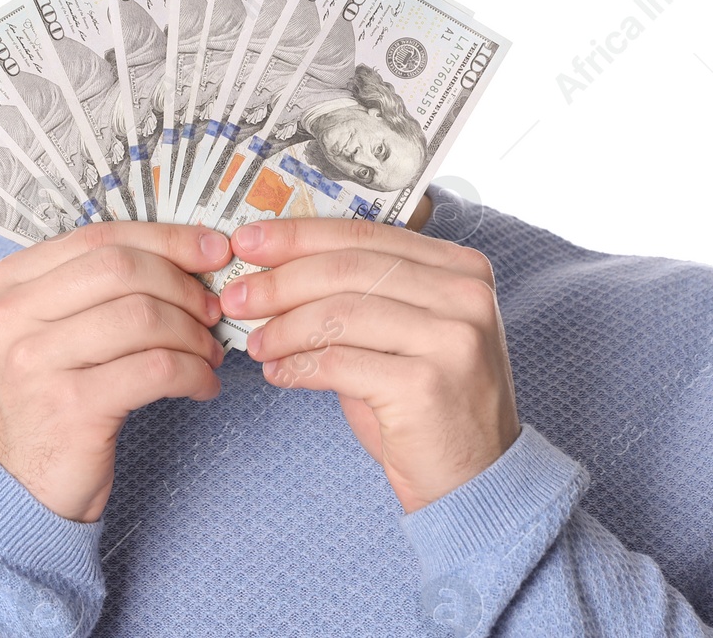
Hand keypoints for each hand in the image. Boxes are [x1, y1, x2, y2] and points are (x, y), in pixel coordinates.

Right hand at [0, 222, 232, 521]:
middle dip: (182, 284)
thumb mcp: (48, 332)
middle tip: (213, 309)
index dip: (165, 238)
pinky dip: (194, 372)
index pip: (97, 237)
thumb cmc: (45, 399)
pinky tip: (203, 385)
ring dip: (193, 333)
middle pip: (121, 269)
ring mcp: (34, 362)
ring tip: (209, 353)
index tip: (213, 249)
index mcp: (3, 284)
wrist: (12, 488)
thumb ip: (93, 288)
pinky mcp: (69, 408)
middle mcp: (8, 317)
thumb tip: (187, 250)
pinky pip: (156, 369)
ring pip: (143, 316)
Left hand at [220, 217, 519, 512]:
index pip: (365, 233)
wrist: (477, 479)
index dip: (299, 235)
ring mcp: (452, 339)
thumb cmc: (426, 403)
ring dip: (284, 327)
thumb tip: (273, 265)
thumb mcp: (404, 332)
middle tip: (235, 296)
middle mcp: (465, 295)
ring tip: (254, 344)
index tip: (248, 242)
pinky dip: (298, 366)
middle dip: (281, 280)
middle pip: (349, 269)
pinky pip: (340, 362)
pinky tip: (277, 373)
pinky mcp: (427, 386)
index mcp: (461, 267)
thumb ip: (361, 292)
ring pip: (341, 312)